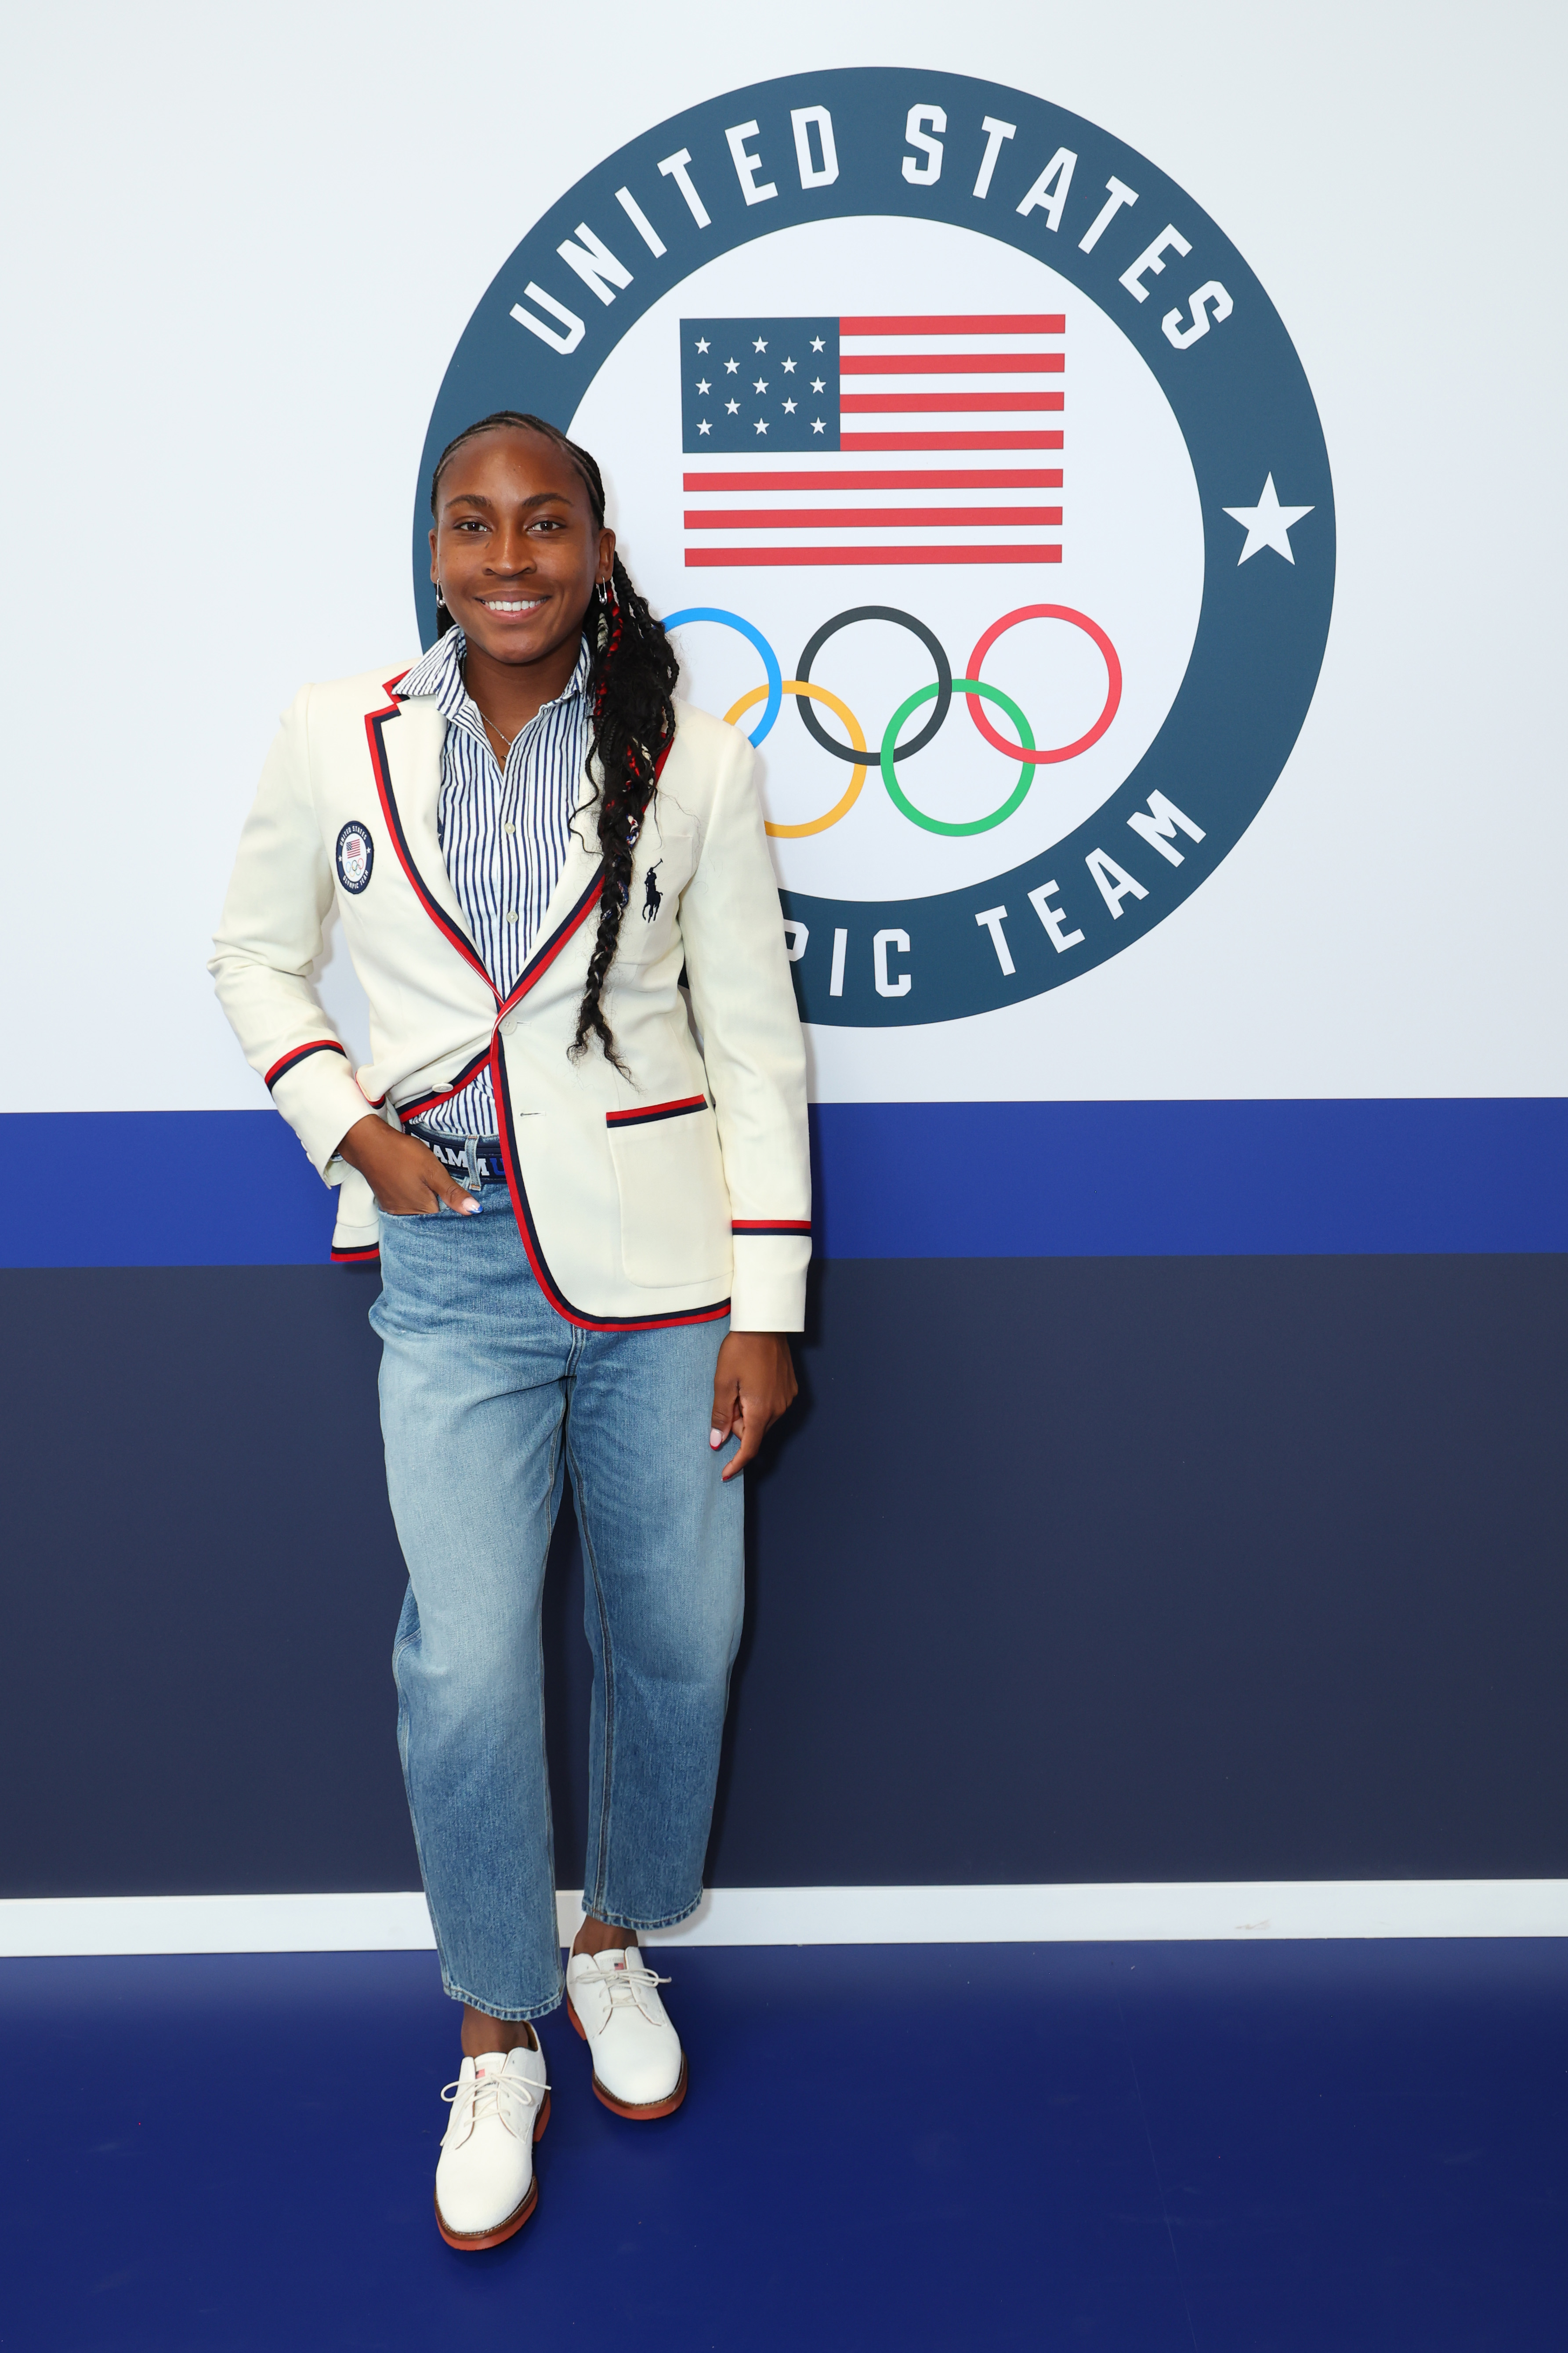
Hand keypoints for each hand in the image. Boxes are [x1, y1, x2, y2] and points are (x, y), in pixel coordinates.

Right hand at [336, 1115, 479, 1216]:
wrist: (368, 1143)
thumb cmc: (402, 1153)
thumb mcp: (433, 1170)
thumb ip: (452, 1192)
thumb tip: (475, 1210)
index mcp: (422, 1209)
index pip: (446, 1215)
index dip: (453, 1202)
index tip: (454, 1189)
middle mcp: (406, 1214)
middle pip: (431, 1213)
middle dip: (439, 1200)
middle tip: (439, 1180)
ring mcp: (394, 1208)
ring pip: (418, 1208)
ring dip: (425, 1197)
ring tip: (424, 1180)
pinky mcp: (385, 1201)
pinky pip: (405, 1203)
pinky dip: (411, 1195)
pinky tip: (412, 1181)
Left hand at [709, 1332, 797, 1481]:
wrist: (765, 1324)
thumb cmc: (741, 1349)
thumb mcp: (723, 1382)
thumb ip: (721, 1415)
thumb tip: (717, 1441)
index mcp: (760, 1410)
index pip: (750, 1447)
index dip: (736, 1463)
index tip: (725, 1474)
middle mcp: (779, 1409)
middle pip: (754, 1432)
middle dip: (738, 1424)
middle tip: (727, 1399)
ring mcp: (787, 1398)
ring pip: (763, 1419)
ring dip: (748, 1412)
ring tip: (740, 1385)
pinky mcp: (791, 1388)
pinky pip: (772, 1406)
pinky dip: (759, 1402)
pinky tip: (751, 1381)